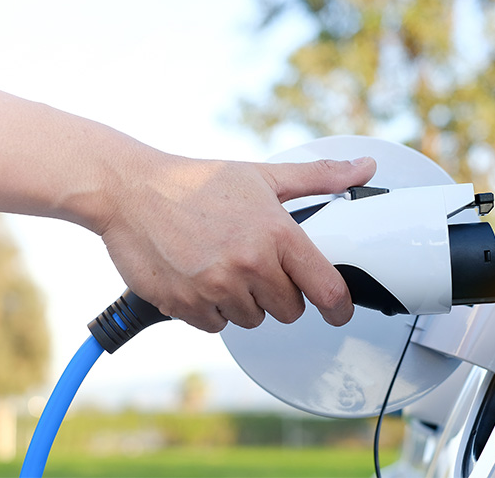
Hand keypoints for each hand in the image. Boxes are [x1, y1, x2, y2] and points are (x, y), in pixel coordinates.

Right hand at [99, 154, 376, 332]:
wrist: (130, 190)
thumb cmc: (197, 182)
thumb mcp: (262, 175)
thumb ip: (319, 177)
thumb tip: (365, 168)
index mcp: (276, 234)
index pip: (327, 289)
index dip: (340, 308)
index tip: (339, 312)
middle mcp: (250, 265)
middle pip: (289, 311)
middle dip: (280, 294)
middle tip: (257, 265)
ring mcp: (216, 288)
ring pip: (252, 319)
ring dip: (244, 301)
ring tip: (223, 265)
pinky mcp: (185, 305)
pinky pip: (216, 326)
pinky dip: (211, 309)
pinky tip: (200, 277)